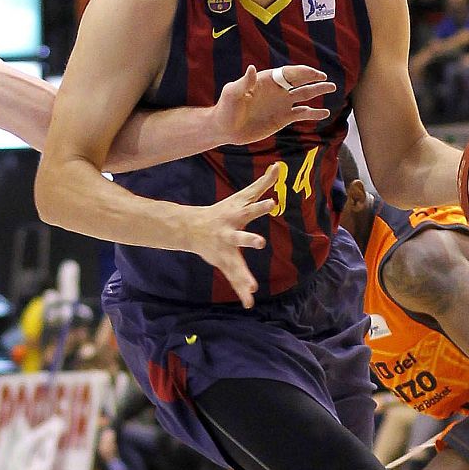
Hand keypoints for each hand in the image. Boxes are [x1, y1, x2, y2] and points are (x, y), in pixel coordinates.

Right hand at [186, 162, 280, 307]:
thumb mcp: (240, 196)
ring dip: (243, 276)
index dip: (261, 206)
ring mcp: (226, 251)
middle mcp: (230, 234)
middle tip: (260, 243)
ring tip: (253, 287)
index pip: (251, 208)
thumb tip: (278, 166)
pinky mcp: (225, 263)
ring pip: (236, 264)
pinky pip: (235, 279)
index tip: (273, 203)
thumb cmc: (222, 211)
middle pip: (241, 237)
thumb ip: (261, 183)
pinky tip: (249, 303)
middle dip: (249, 240)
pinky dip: (242, 291)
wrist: (190, 229)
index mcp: (235, 216)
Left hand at [213, 65, 333, 144]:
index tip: (315, 74)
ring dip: (317, 92)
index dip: (302, 72)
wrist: (225, 128)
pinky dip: (313, 113)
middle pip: (300, 82)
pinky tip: (324, 113)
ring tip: (332, 89)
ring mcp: (281, 104)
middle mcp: (278, 90)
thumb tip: (252, 68)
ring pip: (304, 96)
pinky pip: (301, 114)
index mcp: (267, 81)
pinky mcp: (282, 119)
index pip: (288, 73)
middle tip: (326, 80)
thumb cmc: (226, 108)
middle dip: (314, 79)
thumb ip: (244, 82)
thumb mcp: (232, 93)